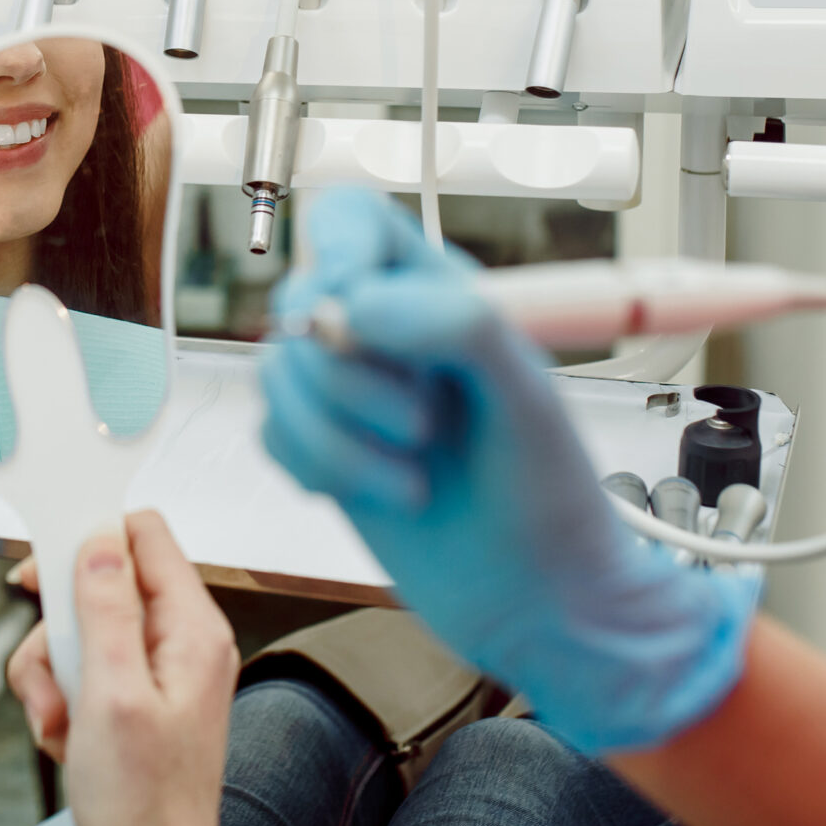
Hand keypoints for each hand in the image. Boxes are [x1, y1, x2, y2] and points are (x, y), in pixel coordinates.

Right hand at [5, 511, 244, 825]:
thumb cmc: (143, 803)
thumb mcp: (113, 694)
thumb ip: (106, 609)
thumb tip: (100, 541)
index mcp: (193, 630)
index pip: (146, 536)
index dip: (90, 538)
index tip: (47, 567)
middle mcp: (183, 643)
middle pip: (101, 585)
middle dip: (61, 630)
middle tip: (56, 672)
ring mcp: (158, 672)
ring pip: (81, 632)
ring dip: (54, 675)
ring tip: (64, 722)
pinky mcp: (135, 699)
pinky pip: (82, 672)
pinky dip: (62, 701)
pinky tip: (69, 738)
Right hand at [259, 186, 760, 753]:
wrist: (543, 604)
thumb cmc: (555, 500)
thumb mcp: (527, 394)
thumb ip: (451, 321)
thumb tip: (351, 305)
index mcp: (443, 294)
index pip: (353, 221)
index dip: (336, 249)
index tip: (353, 304)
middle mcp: (390, 336)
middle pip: (300, 302)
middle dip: (351, 377)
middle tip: (425, 425)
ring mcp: (352, 396)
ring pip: (275, 374)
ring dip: (339, 438)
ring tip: (412, 474)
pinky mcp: (325, 453)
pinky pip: (271, 433)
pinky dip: (319, 470)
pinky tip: (383, 492)